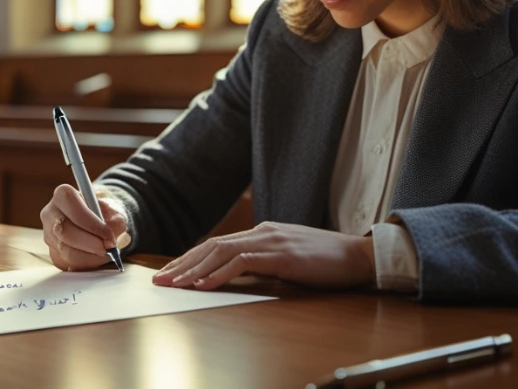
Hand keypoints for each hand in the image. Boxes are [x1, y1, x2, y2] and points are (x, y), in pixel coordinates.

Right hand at [40, 184, 130, 271]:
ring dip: (90, 256)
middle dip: (90, 244)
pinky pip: (68, 263)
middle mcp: (50, 213)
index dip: (92, 225)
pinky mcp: (52, 253)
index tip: (109, 236)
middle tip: (109, 249)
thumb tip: (110, 243)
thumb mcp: (114, 212)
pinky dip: (86, 263)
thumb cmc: (104, 213)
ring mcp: (48, 234)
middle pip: (65, 232)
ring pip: (66, 251)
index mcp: (63, 195)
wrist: (96, 222)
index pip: (73, 210)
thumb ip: (115, 223)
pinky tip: (96, 257)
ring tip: (106, 253)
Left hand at [152, 222, 374, 289]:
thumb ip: (264, 262)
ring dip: (193, 269)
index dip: (190, 258)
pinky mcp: (281, 255)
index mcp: (262, 233)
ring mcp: (271, 241)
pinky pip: (242, 262)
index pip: (217, 244)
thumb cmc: (326, 262)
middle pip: (211, 246)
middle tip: (159, 281)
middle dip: (182, 264)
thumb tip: (238, 275)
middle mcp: (262, 232)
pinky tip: (203, 285)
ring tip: (173, 285)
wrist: (358, 256)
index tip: (170, 274)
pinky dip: (219, 273)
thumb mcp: (288, 259)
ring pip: (221, 252)